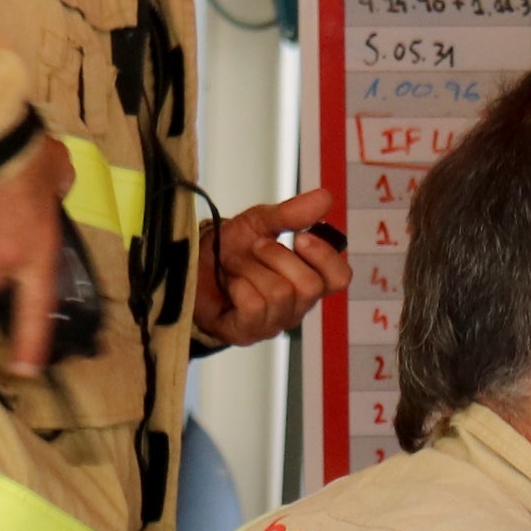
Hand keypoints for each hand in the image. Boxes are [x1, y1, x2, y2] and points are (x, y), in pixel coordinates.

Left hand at [199, 185, 347, 348]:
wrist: (191, 265)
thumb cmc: (230, 248)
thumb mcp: (259, 223)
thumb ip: (292, 213)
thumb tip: (325, 197)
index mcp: (309, 279)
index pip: (339, 278)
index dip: (325, 258)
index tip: (301, 238)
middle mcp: (297, 305)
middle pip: (309, 286)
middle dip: (277, 257)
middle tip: (256, 247)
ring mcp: (274, 322)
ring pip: (280, 294)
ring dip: (251, 270)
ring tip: (236, 265)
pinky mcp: (247, 332)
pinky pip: (254, 306)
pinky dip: (238, 287)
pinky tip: (230, 285)